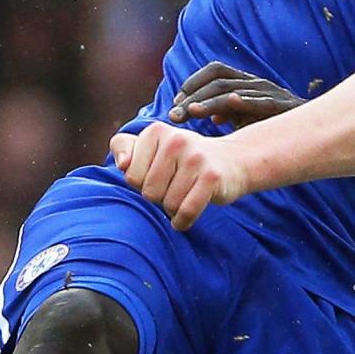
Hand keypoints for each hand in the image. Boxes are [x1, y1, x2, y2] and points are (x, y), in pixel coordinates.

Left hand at [109, 122, 249, 229]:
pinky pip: (187, 211)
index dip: (142, 184)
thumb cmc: (184, 158)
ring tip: (184, 196)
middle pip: (149, 192)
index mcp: (156, 131)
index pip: (131, 175)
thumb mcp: (153, 146)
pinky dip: (183, 221)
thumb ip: (124, 147)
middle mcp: (176, 140)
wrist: (233, 160)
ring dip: (173, 209)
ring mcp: (196, 158)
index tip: (158, 176)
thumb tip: (122, 164)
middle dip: (159, 197)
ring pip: (168, 204)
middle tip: (173, 188)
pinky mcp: (212, 177)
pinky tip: (183, 220)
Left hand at [168, 62, 299, 126]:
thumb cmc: (276, 124)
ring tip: (190, 112)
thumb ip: (229, 114)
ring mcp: (269, 92)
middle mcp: (255, 83)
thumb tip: (210, 116)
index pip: (215, 71)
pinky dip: (243, 102)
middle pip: (218, 81)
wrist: (312, 131)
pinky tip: (228, 105)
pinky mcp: (282, 106)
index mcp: (246, 82)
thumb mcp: (248, 118)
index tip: (175, 103)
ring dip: (208, 102)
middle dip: (193, 96)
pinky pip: (260, 102)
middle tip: (175, 114)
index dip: (193, 83)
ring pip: (232, 91)